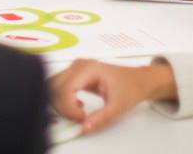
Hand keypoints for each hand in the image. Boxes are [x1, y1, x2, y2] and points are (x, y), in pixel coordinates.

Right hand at [50, 59, 174, 134]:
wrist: (138, 80)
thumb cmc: (130, 87)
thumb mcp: (117, 106)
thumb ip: (100, 118)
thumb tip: (84, 128)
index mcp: (89, 69)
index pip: (66, 88)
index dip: (69, 108)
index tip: (81, 119)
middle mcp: (78, 65)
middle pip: (56, 87)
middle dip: (63, 106)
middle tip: (78, 118)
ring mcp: (75, 68)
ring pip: (54, 86)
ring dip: (61, 104)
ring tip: (78, 113)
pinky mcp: (75, 73)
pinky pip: (60, 86)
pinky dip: (64, 99)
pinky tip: (78, 106)